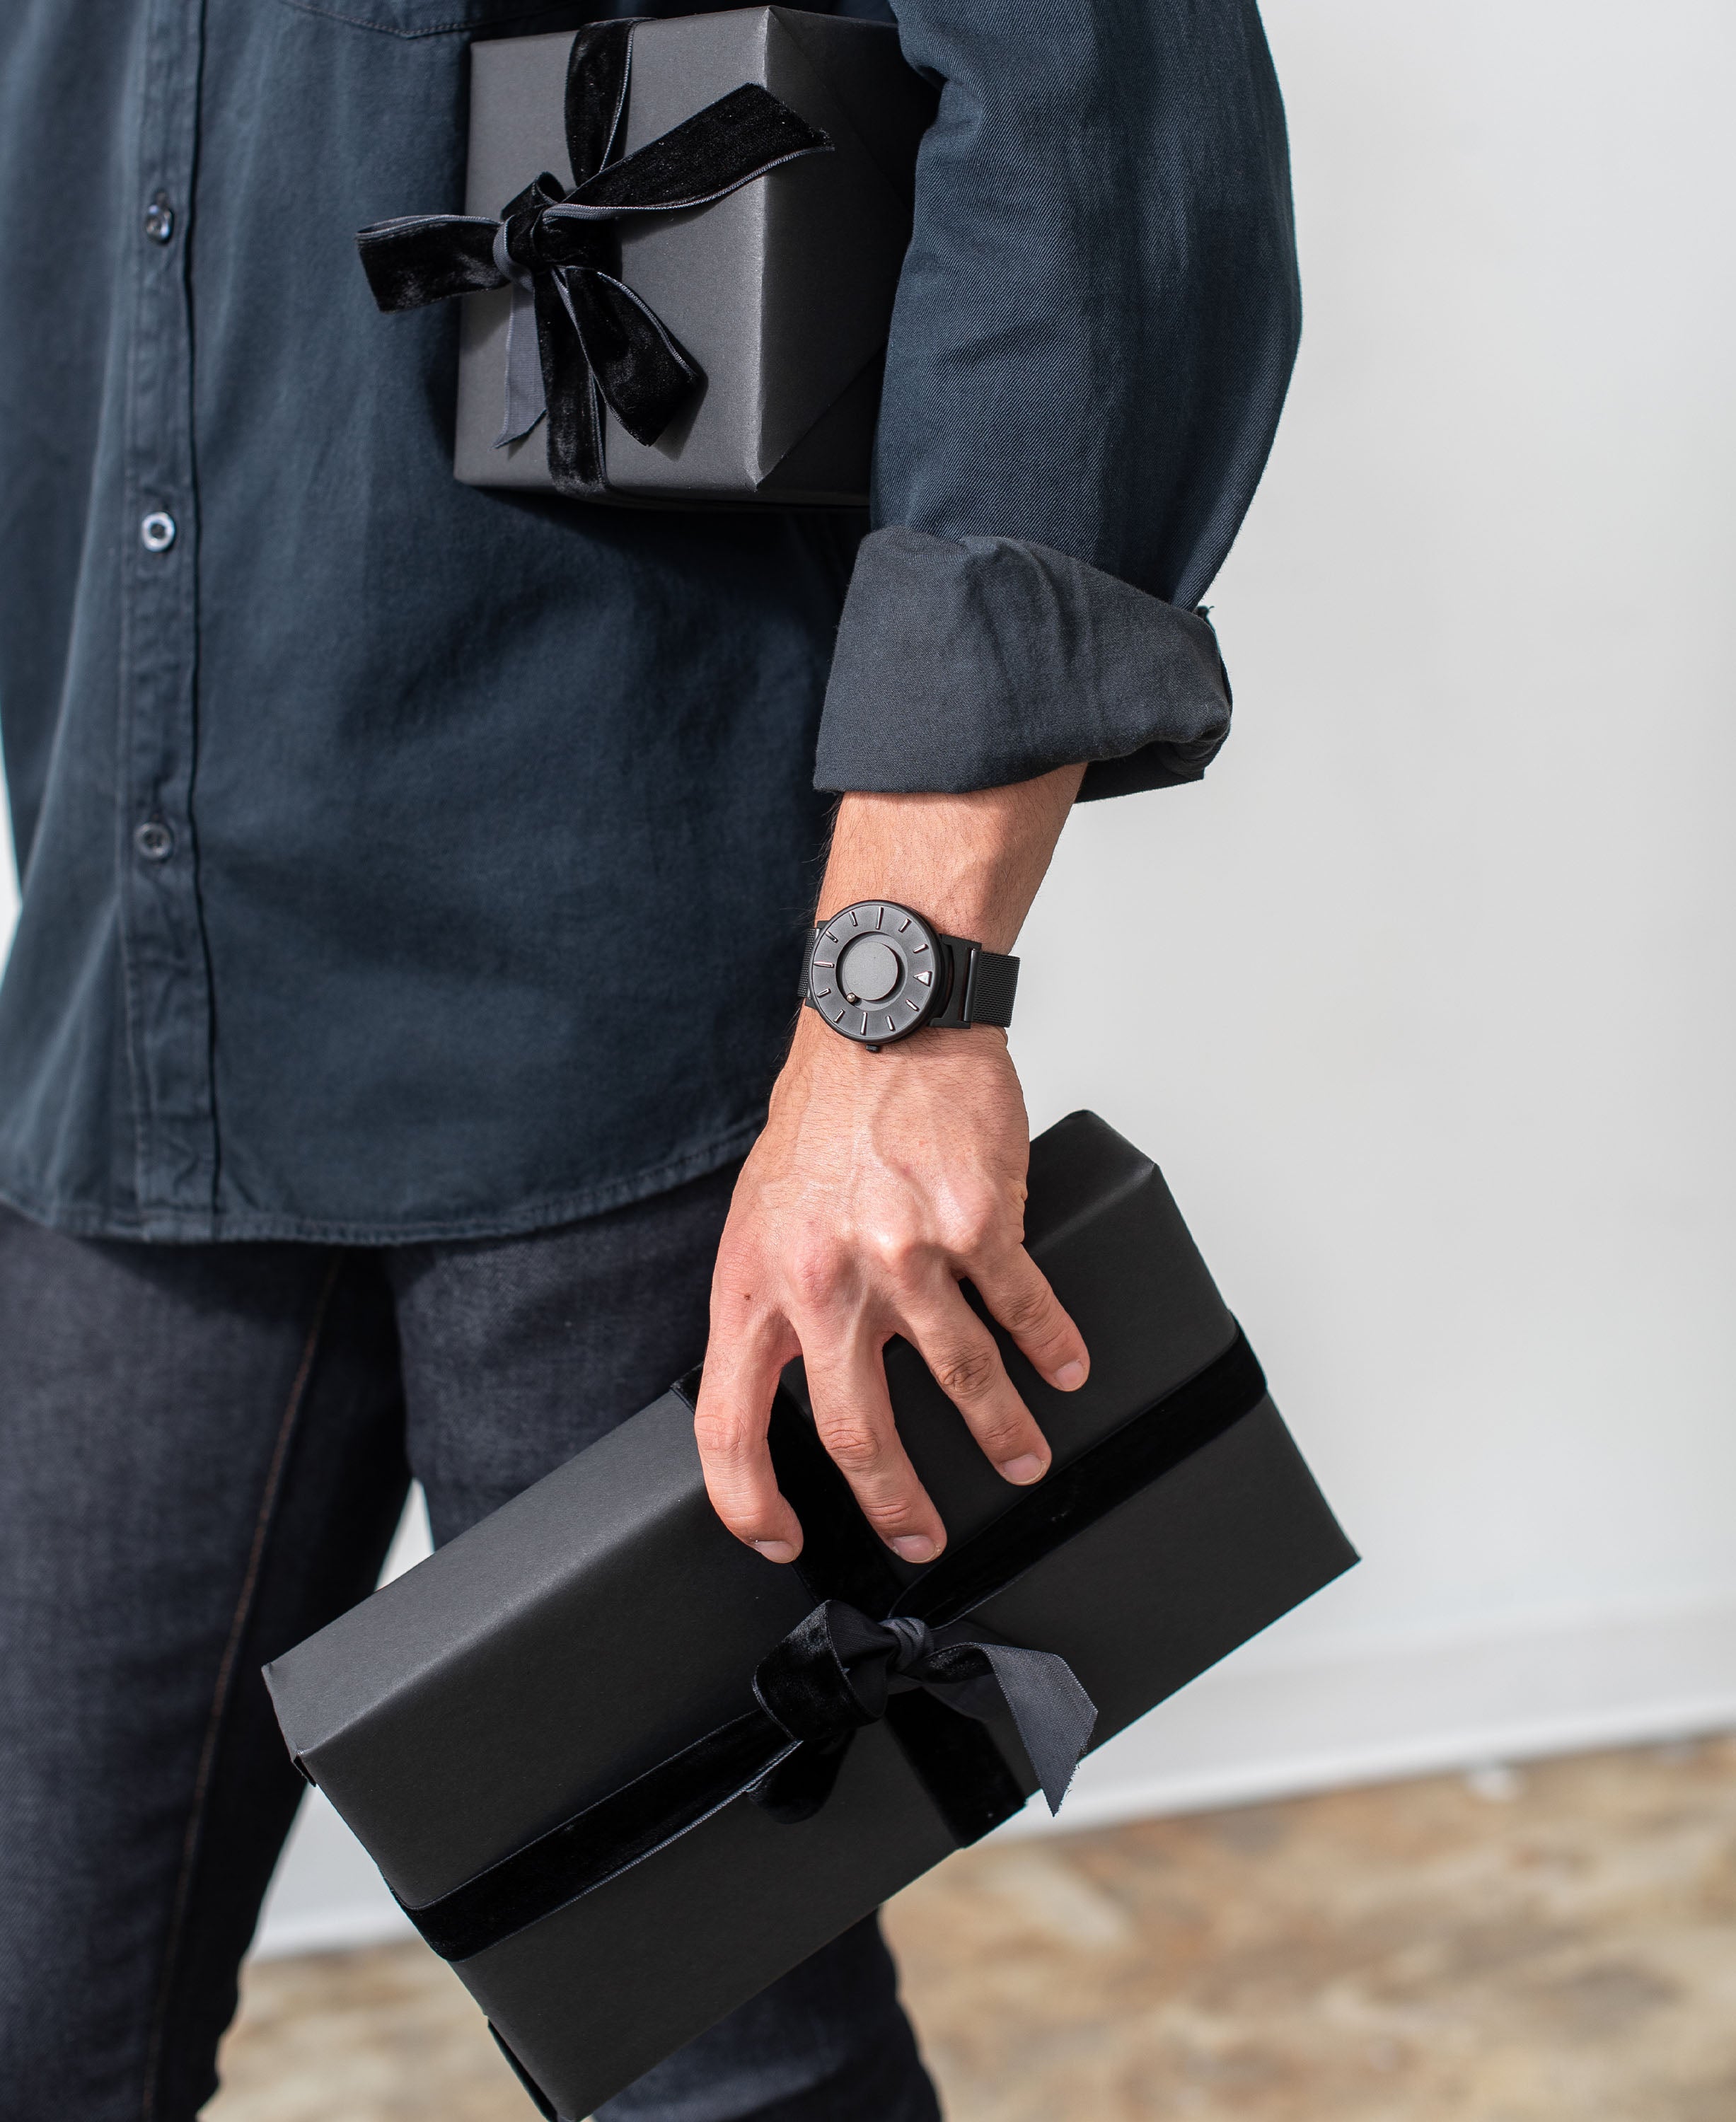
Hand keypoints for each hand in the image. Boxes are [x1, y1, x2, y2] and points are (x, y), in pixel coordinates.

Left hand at [694, 1008, 1088, 1563]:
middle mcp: (823, 1279)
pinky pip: (1022, 1309)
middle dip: (895, 1504)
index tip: (781, 1536)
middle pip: (854, 1430)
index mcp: (755, 1283)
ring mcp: (904, 1253)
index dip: (747, 1500)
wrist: (884, 1025)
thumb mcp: (760, 1216)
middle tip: (922, 1536)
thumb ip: (773, 1300)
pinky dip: (1050, 1350)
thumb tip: (785, 1381)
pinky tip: (1064, 1370)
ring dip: (999, 1435)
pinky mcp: (976, 1222)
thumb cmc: (823, 1119)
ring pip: (958, 1379)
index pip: (728, 1422)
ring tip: (1021, 1460)